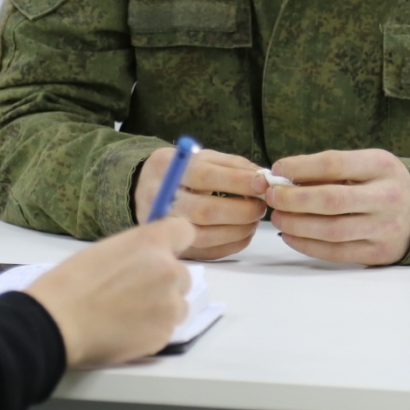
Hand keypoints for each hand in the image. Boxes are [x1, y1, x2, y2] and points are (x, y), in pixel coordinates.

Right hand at [25, 217, 193, 367]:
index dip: (173, 244)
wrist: (59, 323)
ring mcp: (170, 306)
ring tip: (128, 314)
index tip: (162, 254)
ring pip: (178, 304)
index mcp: (151, 242)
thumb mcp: (106, 250)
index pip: (185, 231)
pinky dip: (151, 329)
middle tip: (134, 292)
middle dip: (164, 282)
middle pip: (182, 274)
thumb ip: (136, 253)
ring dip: (162, 308)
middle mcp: (169, 271)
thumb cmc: (72, 282)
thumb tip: (147, 261)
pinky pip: (166, 329)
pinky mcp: (164, 335)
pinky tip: (125, 330)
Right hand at [133, 146, 267, 259]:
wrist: (147, 191)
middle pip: (204, 211)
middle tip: (261, 204)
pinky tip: (243, 231)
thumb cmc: (181, 171)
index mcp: (164, 167)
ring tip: (254, 217)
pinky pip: (208, 252)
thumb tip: (262, 178)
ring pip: (206, 236)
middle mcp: (158, 198)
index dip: (236, 181)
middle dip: (241, 210)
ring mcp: (164, 227)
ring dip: (240, 229)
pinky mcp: (174, 246)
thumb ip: (231, 165)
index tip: (262, 182)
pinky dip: (233, 243)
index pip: (203, 176)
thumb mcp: (201, 157)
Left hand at [265, 148, 409, 265]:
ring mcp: (385, 228)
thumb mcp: (366, 164)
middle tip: (272, 196)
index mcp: (381, 166)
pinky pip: (337, 252)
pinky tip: (290, 236)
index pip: (334, 164)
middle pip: (331, 200)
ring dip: (297, 224)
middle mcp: (387, 197)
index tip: (277, 170)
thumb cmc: (382, 182)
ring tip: (278, 217)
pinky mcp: (380, 253)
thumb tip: (283, 178)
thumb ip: (331, 169)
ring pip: (332, 230)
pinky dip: (308, 245)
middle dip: (294, 199)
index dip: (300, 167)